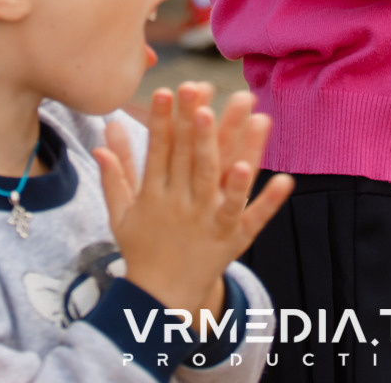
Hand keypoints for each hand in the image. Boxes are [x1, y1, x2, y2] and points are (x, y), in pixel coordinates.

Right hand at [95, 84, 292, 320]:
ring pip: (225, 185)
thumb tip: (105, 131)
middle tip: (205, 91)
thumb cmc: (142, 250)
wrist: (160, 301)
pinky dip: (268, 201)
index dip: (163, 122)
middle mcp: (183, 208)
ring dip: (240, 152)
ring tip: (255, 120)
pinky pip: (252, 220)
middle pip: (195, 161)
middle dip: (200, 126)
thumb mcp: (121, 214)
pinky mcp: (233, 242)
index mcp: (155, 198)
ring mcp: (210, 225)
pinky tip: (286, 180)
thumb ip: (116, 172)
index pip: (159, 153)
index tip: (167, 90)